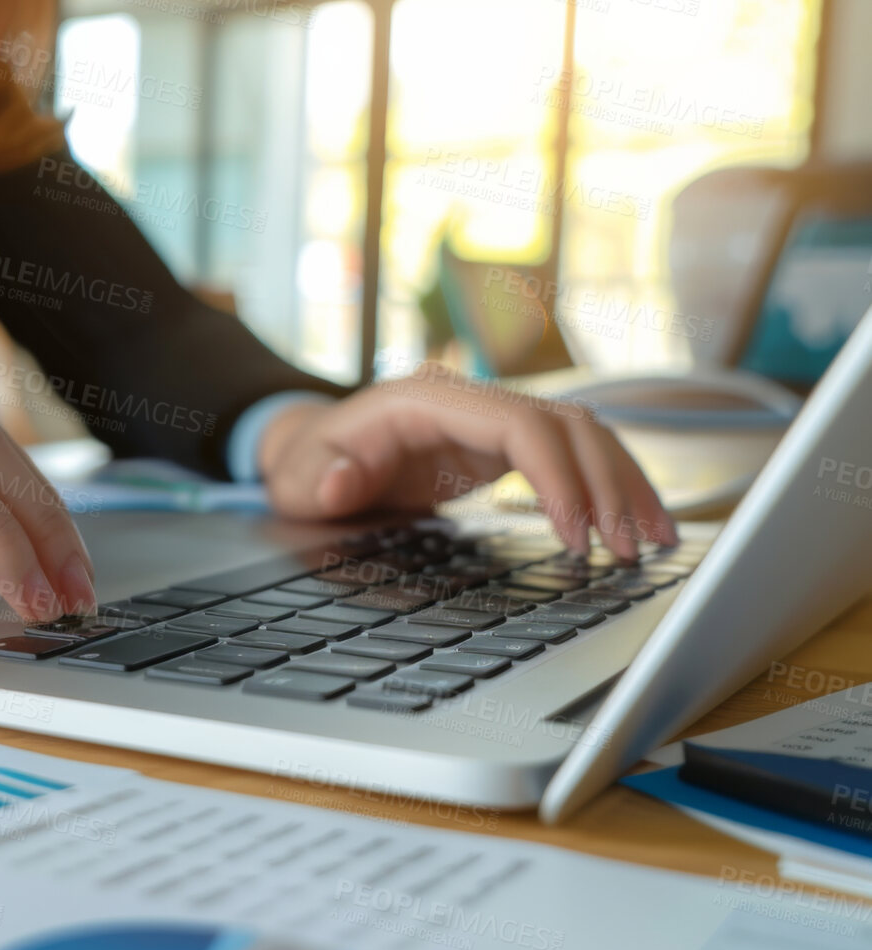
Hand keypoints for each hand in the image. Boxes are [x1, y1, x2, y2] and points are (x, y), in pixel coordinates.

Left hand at [254, 366, 676, 557]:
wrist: (312, 451)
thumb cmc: (308, 463)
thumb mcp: (298, 476)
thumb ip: (318, 476)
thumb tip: (338, 480)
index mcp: (428, 398)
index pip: (520, 426)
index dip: (557, 479)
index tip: (576, 537)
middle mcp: (471, 399)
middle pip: (566, 428)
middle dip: (606, 487)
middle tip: (626, 551)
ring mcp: (492, 419)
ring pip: (584, 437)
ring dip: (624, 486)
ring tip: (652, 542)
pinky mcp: (504, 446)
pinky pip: (573, 456)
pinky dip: (610, 487)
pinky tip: (636, 526)